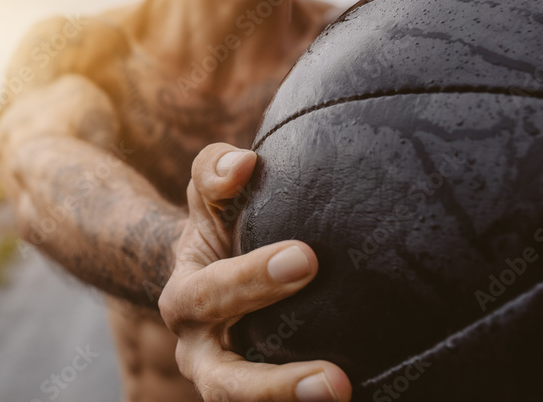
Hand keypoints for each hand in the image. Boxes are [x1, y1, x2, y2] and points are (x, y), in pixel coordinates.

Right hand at [158, 143, 350, 401]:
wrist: (203, 276)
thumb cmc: (216, 228)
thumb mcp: (208, 196)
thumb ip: (216, 170)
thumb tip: (245, 164)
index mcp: (184, 299)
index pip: (210, 294)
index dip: (252, 279)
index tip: (306, 257)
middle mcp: (198, 352)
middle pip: (224, 380)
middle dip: (276, 381)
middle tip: (335, 377)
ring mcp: (224, 384)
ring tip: (343, 399)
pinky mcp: (255, 397)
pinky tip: (358, 399)